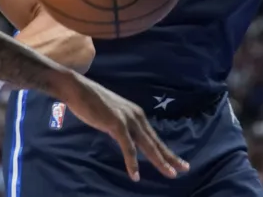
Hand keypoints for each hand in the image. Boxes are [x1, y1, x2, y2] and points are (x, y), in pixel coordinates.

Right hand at [58, 74, 189, 180]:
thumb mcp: (111, 116)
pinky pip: (128, 147)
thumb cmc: (91, 102)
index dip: (167, 151)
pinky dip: (132, 162)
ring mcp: (127, 120)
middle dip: (170, 157)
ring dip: (159, 161)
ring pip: (148, 145)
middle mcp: (136, 117)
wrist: (77, 88)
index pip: (154, 137)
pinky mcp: (117, 124)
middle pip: (156, 142)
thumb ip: (120, 127)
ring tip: (170, 174)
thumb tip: (124, 138)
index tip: (179, 162)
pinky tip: (135, 175)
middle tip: (184, 169)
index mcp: (136, 115)